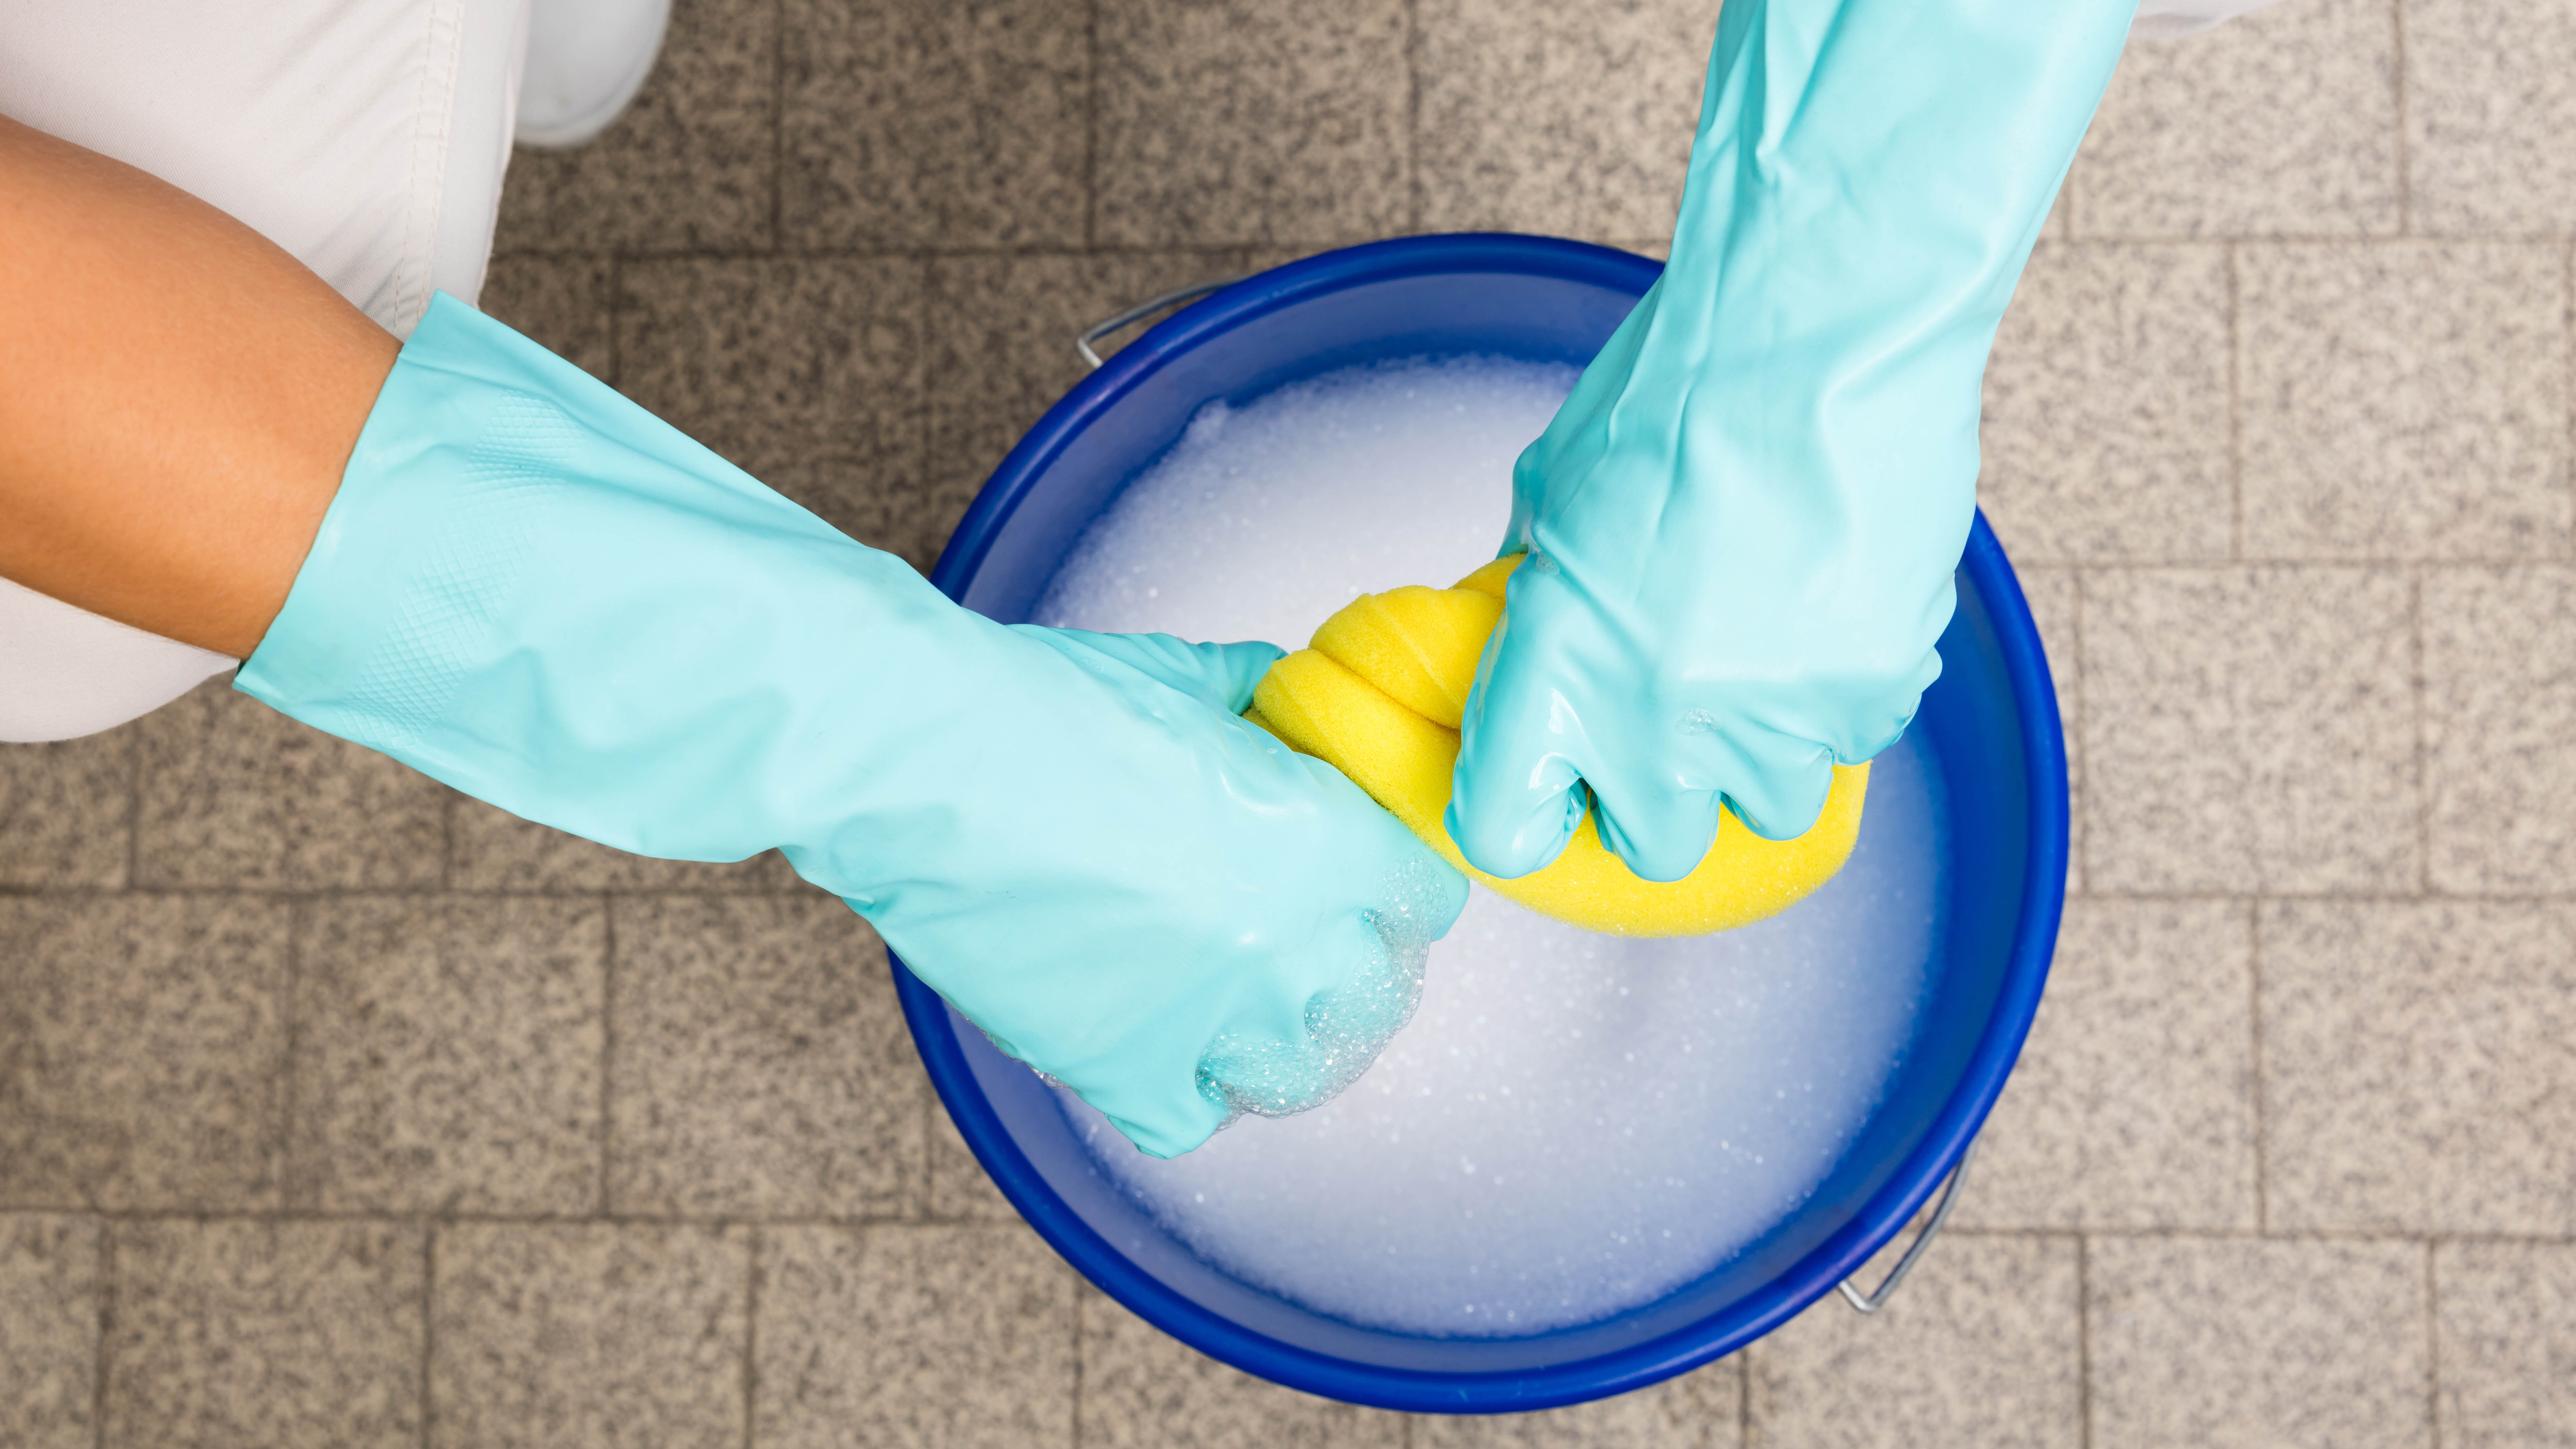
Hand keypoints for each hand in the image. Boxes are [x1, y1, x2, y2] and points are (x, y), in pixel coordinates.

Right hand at [241, 297, 1465, 1159]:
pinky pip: (1190, 1105)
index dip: (1388, 873)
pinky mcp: (1082, 1036)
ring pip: (1302, 1052)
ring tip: (1219, 966)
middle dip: (1336, 948)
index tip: (1356, 852)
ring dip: (1276, 1020)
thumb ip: (1222, 708)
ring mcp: (1171, 988)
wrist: (829, 721)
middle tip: (1280, 911)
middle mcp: (1244, 915)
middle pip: (1372, 977)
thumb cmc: (963, 686)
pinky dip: (1190, 1078)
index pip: (1411, 883)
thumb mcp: (1117, 673)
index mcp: (1271, 815)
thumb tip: (1299, 706)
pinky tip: (1164, 1024)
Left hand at [1447, 0, 2134, 882]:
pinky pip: (1852, 736)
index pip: (1505, 828)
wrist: (1821, 329)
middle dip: (1661, 796)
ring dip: (1761, 745)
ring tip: (1762, 639)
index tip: (1544, 786)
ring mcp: (1774, 715)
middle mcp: (1659, 718)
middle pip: (1655, 848)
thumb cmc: (1678, 389)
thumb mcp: (1553, 498)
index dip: (1522, 812)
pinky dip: (1840, 688)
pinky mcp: (1872, 690)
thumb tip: (1523, 650)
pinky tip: (1825, 598)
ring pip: (1771, 803)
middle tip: (1670, 716)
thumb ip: (1535, 596)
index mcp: (1557, 666)